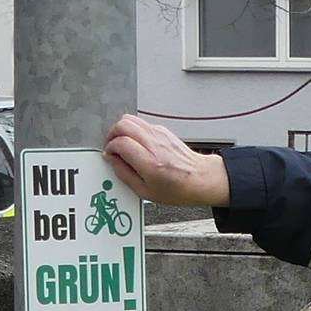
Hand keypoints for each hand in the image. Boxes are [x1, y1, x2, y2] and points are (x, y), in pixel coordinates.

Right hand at [104, 114, 230, 207]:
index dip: (110, 148)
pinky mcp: (164, 130)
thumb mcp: (146, 192)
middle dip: (112, 134)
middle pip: (124, 125)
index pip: (121, 143)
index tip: (110, 155)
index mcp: (151, 163)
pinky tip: (135, 143)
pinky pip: (141, 123)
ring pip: (131, 119)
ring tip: (121, 143)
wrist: (201, 179)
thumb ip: (125, 175)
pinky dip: (133, 130)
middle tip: (112, 146)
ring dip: (121, 130)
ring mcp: (160, 135)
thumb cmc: (178, 189)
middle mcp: (155, 145)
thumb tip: (111, 160)